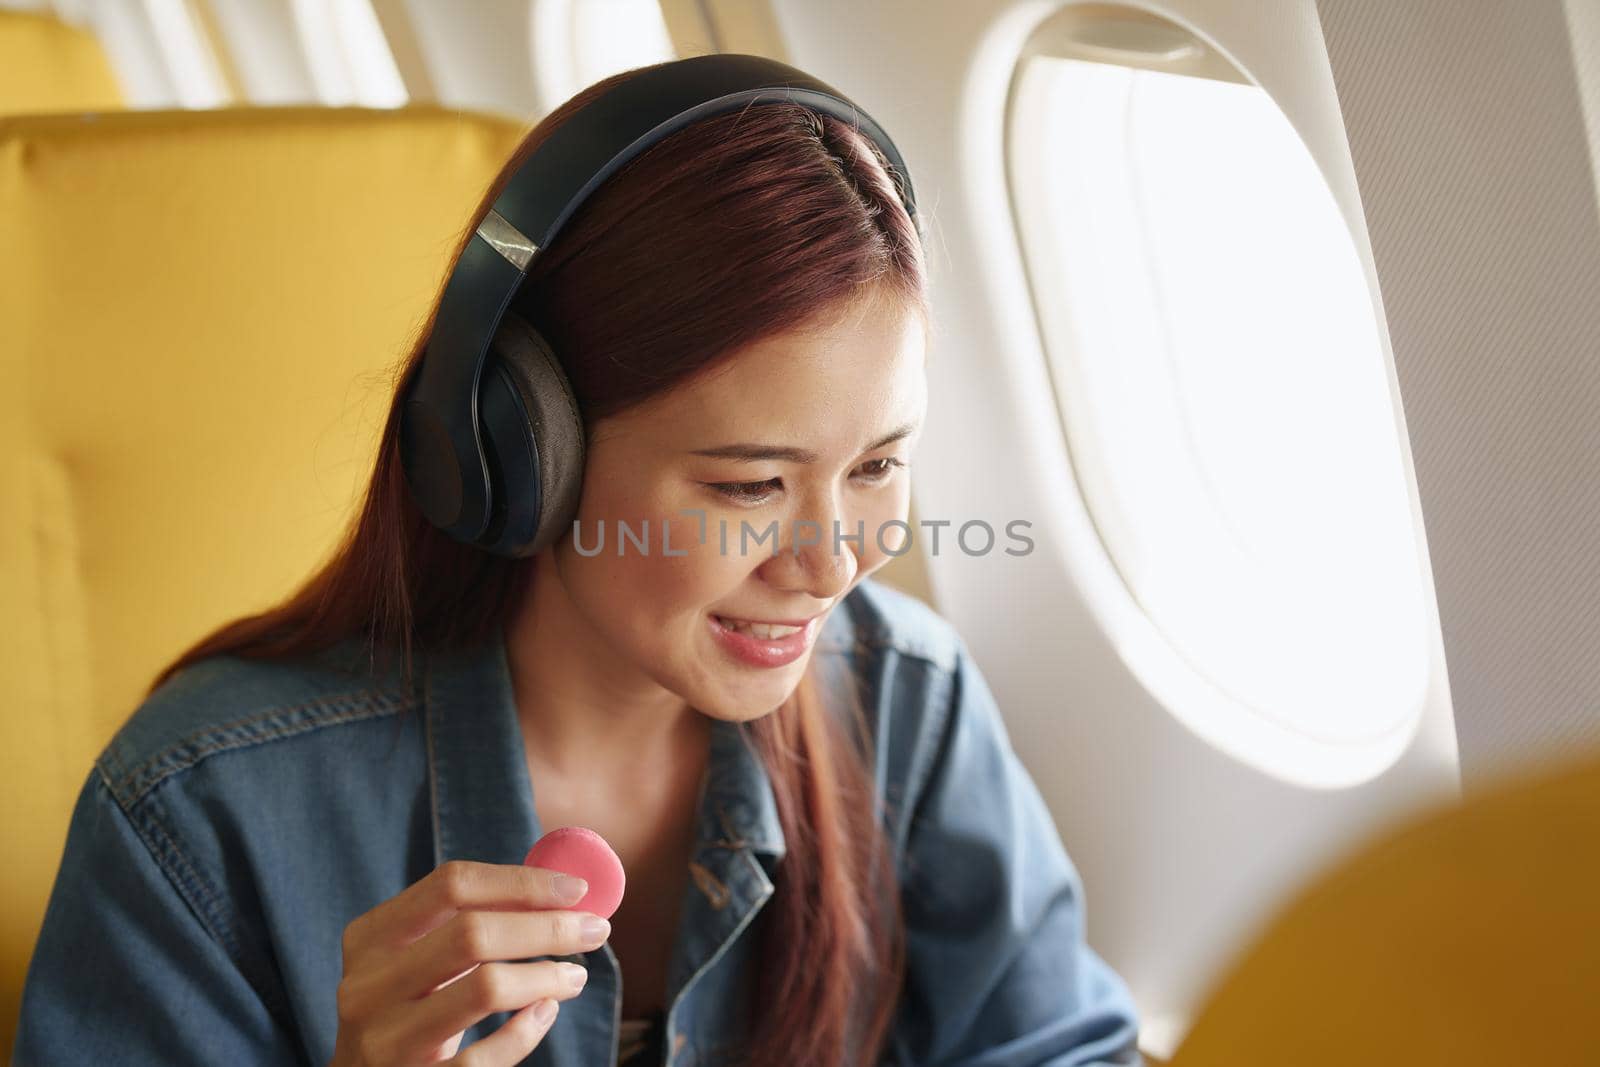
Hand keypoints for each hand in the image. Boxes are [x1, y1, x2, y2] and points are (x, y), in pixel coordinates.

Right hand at [328, 859, 611, 1065]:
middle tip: (596, 929)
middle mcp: (367, 986)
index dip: (522, 882)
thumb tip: (564, 891)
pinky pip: (485, 1056)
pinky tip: (544, 1014)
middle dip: (547, 927)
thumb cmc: (408, 1011)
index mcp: (369, 938)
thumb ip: (471, 921)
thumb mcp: (418, 961)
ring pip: (485, 988)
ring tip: (575, 976)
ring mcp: (385, 1040)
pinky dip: (525, 1032)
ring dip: (546, 976)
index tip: (577, 889)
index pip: (452, 885)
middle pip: (473, 933)